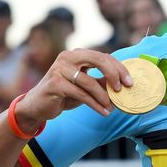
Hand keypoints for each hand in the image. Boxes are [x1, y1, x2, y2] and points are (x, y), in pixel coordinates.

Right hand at [15, 49, 132, 130]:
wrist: (37, 106)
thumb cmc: (64, 94)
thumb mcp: (86, 86)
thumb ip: (102, 81)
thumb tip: (125, 84)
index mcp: (77, 54)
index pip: (103, 56)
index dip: (119, 68)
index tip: (130, 82)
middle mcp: (68, 57)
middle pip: (98, 60)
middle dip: (114, 74)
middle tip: (122, 89)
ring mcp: (59, 69)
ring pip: (89, 81)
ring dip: (104, 97)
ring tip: (112, 107)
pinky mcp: (54, 83)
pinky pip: (81, 94)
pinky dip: (95, 104)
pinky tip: (103, 112)